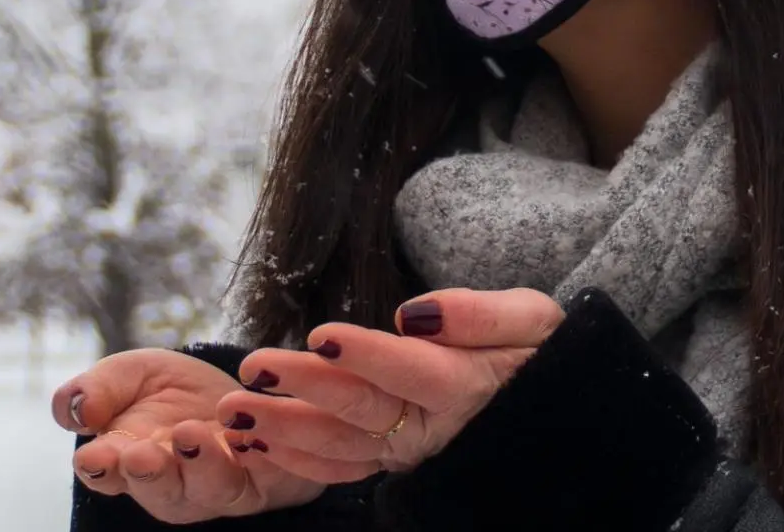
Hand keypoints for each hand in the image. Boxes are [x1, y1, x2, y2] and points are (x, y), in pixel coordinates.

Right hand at [53, 348, 326, 521]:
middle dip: (149, 474)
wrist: (236, 393)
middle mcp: (171, 484)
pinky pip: (264, 475)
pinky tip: (249, 435)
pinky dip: (257, 456)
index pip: (106, 473)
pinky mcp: (265, 478)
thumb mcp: (129, 374)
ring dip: (200, 465)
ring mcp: (218, 486)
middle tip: (141, 454)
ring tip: (190, 435)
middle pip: (158, 491)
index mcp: (126, 460)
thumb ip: (97, 389)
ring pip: (210, 488)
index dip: (101, 467)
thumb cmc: (172, 391)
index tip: (97, 454)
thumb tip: (75, 410)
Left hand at [214, 288, 563, 480]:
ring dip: (284, 431)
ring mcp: (408, 448)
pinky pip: (339, 468)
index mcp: (468, 387)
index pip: (414, 370)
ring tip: (233, 413)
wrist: (550, 398)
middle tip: (253, 368)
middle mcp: (433, 427)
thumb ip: (483, 316)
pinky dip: (294, 461)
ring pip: (340, 445)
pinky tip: (251, 445)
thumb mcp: (532, 319)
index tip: (322, 332)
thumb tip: (418, 315)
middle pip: (362, 408)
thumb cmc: (538, 348)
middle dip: (304, 388)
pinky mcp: (390, 458)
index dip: (368, 353)